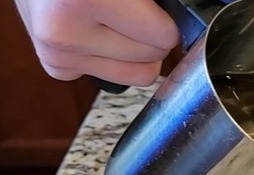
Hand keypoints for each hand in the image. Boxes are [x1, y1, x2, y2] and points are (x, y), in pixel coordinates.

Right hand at [14, 0, 178, 85]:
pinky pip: (112, 77)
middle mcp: (67, 35)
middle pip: (151, 58)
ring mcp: (60, 56)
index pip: (163, 36)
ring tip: (118, 22)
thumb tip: (185, 21)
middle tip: (133, 12)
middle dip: (151, 36)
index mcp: (85, 2)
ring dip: (136, 52)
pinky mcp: (57, 67)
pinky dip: (114, 58)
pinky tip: (101, 32)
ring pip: (137, 76)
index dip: (165, 21)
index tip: (155, 8)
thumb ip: (156, 2)